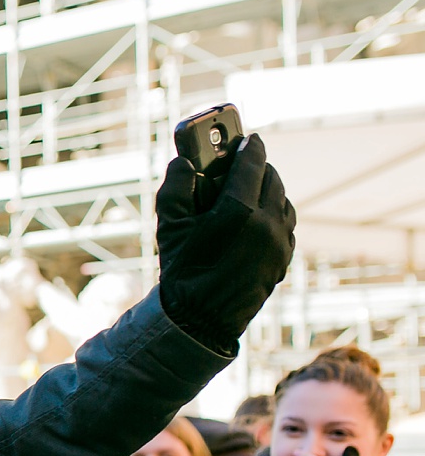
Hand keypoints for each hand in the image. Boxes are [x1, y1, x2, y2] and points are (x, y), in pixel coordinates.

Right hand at [155, 133, 296, 353]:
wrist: (201, 318)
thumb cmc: (183, 271)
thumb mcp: (169, 227)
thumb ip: (175, 188)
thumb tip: (184, 162)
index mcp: (237, 211)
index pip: (251, 163)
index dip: (249, 146)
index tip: (248, 137)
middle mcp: (266, 223)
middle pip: (272, 179)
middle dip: (259, 167)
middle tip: (245, 163)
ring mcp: (279, 242)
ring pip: (284, 201)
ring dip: (270, 190)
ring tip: (253, 190)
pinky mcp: (284, 258)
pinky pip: (287, 224)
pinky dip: (276, 214)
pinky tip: (259, 218)